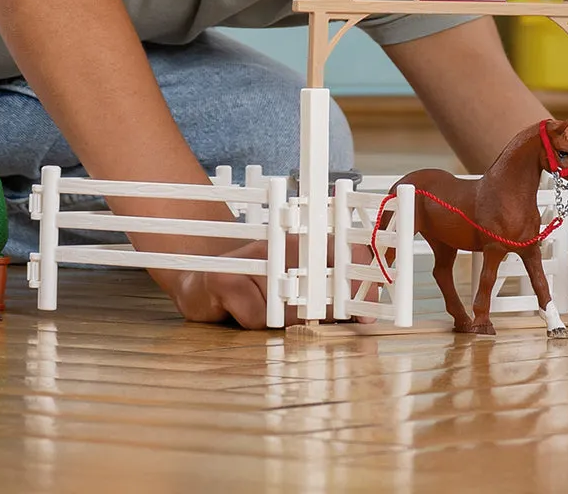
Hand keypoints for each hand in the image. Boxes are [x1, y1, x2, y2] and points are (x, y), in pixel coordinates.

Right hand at [159, 239, 380, 328]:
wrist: (199, 282)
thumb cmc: (253, 291)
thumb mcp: (294, 293)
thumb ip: (330, 302)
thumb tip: (365, 319)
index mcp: (303, 242)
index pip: (343, 256)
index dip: (360, 285)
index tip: (368, 317)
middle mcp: (280, 243)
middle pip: (320, 286)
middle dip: (324, 315)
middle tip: (316, 326)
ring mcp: (252, 258)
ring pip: (286, 309)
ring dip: (282, 324)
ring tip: (265, 314)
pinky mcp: (225, 278)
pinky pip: (256, 317)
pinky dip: (252, 325)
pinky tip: (238, 312)